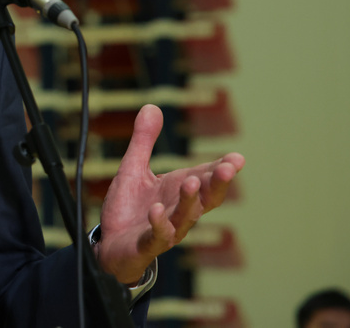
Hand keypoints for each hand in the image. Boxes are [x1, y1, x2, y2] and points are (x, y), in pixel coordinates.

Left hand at [95, 104, 244, 283]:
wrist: (111, 243)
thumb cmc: (129, 206)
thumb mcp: (133, 167)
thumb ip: (144, 140)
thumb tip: (151, 105)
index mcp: (179, 190)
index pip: (206, 178)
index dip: (222, 169)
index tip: (237, 158)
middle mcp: (179, 210)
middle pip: (205, 198)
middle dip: (217, 183)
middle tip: (228, 168)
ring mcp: (167, 229)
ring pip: (185, 216)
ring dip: (190, 200)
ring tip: (191, 182)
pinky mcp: (147, 244)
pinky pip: (158, 235)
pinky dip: (160, 223)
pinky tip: (158, 210)